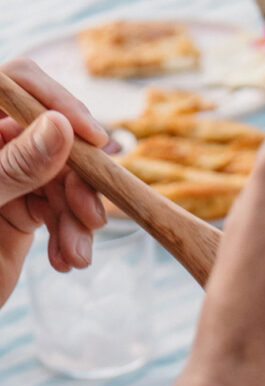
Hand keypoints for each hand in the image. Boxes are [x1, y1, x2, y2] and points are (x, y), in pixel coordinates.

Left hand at [0, 59, 108, 306]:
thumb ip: (17, 164)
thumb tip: (62, 127)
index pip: (18, 84)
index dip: (59, 103)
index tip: (95, 140)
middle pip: (54, 139)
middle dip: (78, 183)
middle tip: (93, 219)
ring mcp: (8, 176)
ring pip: (62, 181)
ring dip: (78, 220)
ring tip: (77, 256)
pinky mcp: (21, 210)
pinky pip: (59, 212)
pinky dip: (69, 237)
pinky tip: (65, 261)